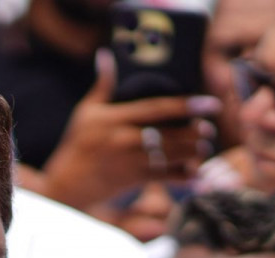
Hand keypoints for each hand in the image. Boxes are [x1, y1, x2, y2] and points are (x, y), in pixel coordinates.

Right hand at [22, 49, 219, 215]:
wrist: (66, 184)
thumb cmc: (77, 145)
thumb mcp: (85, 113)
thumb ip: (101, 86)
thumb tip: (105, 56)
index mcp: (113, 119)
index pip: (156, 109)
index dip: (185, 105)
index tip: (209, 103)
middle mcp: (122, 139)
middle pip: (167, 134)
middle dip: (192, 132)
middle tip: (209, 129)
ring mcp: (128, 161)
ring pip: (168, 156)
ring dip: (191, 152)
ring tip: (204, 148)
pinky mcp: (131, 180)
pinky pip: (163, 178)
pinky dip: (182, 177)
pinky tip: (196, 175)